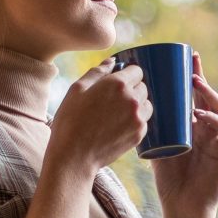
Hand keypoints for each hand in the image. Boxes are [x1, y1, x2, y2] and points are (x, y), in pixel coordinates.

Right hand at [46, 60, 148, 178]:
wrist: (74, 155)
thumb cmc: (71, 120)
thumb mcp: (77, 89)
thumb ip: (97, 72)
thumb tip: (113, 61)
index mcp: (117, 84)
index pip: (137, 70)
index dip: (127, 74)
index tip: (118, 81)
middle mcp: (132, 99)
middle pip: (143, 86)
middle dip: (131, 89)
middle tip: (113, 100)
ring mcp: (138, 118)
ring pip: (146, 104)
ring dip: (136, 104)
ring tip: (116, 113)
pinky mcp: (139, 134)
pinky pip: (144, 120)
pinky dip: (135, 120)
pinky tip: (118, 125)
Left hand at [152, 50, 217, 217]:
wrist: (183, 209)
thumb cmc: (170, 181)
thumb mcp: (157, 148)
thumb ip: (151, 129)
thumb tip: (128, 108)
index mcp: (196, 127)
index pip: (196, 97)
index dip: (193, 77)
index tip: (186, 57)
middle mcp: (210, 130)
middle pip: (209, 98)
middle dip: (202, 78)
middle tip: (192, 61)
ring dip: (208, 95)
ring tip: (195, 83)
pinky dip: (214, 122)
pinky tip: (201, 115)